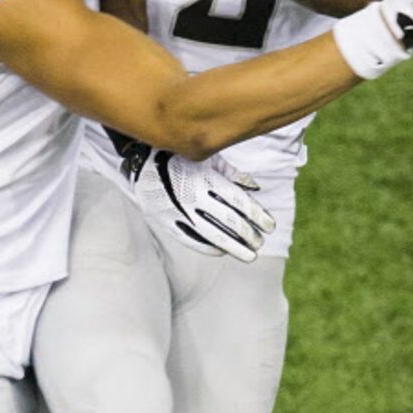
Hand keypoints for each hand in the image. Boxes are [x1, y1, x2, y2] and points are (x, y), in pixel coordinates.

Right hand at [130, 150, 275, 261]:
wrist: (141, 161)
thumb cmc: (182, 157)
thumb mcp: (208, 158)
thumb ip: (233, 174)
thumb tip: (256, 189)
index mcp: (206, 177)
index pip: (239, 202)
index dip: (258, 216)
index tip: (271, 226)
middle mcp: (193, 196)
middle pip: (229, 222)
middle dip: (249, 235)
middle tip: (260, 243)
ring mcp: (179, 211)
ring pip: (212, 235)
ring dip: (235, 247)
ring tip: (250, 255)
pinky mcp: (167, 221)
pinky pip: (191, 240)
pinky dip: (208, 247)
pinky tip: (222, 251)